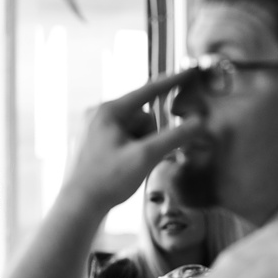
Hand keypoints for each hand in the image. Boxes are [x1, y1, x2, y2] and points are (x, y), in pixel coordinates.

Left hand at [64, 70, 207, 207]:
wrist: (78, 207)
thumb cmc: (109, 180)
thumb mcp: (146, 157)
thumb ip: (175, 137)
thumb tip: (200, 122)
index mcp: (108, 110)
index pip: (148, 91)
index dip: (172, 82)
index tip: (189, 71)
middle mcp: (97, 113)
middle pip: (141, 116)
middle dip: (149, 136)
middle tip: (141, 159)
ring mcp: (92, 128)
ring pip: (132, 129)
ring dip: (140, 146)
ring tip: (129, 167)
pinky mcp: (90, 142)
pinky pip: (121, 138)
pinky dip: (130, 151)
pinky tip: (122, 168)